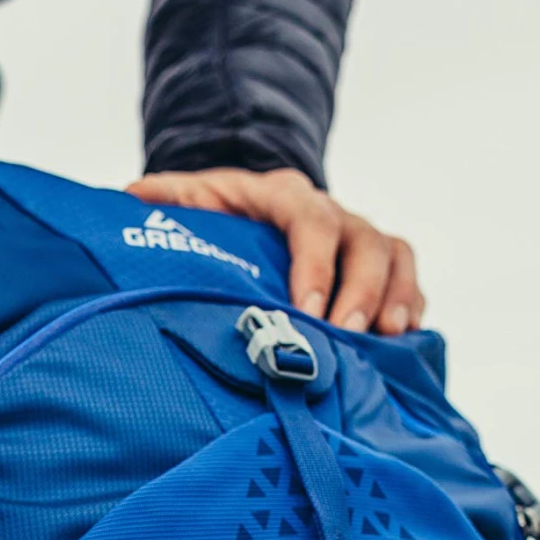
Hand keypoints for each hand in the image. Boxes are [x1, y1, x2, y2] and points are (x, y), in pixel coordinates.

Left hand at [126, 168, 423, 335]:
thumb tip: (130, 197)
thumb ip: (165, 202)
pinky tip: (401, 343)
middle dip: (360, 290)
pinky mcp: (378, 266)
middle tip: (347, 334)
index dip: (315, 263)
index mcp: (286, 196)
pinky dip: (409, 308)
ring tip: (386, 339)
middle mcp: (332, 213)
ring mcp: (359, 239)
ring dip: (394, 298)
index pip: (311, 221)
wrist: (248, 211)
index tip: (307, 307)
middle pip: (364, 242)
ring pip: (395, 257)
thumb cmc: (218, 216)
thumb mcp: (190, 202)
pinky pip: (408, 280)